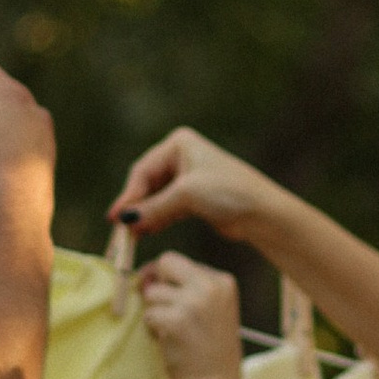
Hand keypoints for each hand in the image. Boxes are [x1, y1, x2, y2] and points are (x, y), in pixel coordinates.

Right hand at [109, 123, 283, 244]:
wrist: (262, 212)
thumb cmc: (228, 192)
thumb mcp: (186, 195)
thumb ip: (153, 207)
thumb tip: (124, 220)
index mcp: (179, 144)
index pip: (144, 170)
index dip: (129, 195)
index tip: (116, 217)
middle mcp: (181, 157)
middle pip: (147, 184)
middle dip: (135, 207)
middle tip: (120, 228)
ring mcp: (187, 178)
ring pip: (155, 198)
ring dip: (144, 216)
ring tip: (130, 235)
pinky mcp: (192, 199)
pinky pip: (166, 208)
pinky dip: (156, 220)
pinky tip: (145, 232)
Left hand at [136, 253, 248, 378]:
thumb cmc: (209, 347)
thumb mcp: (209, 308)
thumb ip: (184, 287)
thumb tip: (145, 273)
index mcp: (222, 281)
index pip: (181, 262)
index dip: (169, 280)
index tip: (174, 301)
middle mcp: (210, 286)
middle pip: (166, 262)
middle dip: (158, 284)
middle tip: (165, 309)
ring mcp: (193, 303)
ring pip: (153, 292)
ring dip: (155, 312)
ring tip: (173, 331)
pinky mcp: (176, 320)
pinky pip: (149, 314)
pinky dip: (152, 329)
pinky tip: (169, 341)